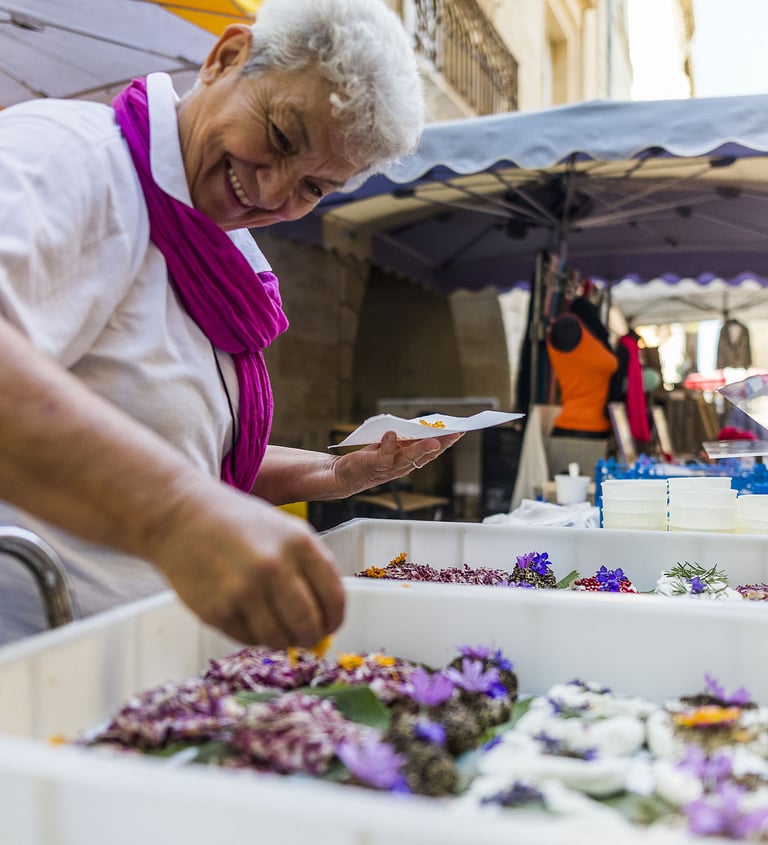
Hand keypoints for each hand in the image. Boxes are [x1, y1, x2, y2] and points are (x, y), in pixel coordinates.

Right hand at [148, 482, 344, 648]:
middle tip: (308, 639)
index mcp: (299, 543)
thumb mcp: (285, 529)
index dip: (335, 618)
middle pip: (308, 624)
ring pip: (278, 638)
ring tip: (278, 630)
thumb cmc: (237, 521)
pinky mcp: (217, 610)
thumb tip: (328, 613)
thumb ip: (309, 566)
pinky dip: (254, 636)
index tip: (331, 625)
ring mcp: (244, 591)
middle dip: (312, 637)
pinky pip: (247, 639)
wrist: (182, 516)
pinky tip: (249, 618)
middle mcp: (275, 567)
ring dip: (283, 641)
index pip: (333, 596)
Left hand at [334, 430, 463, 496]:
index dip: (446, 442)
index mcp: (409, 460)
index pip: (432, 451)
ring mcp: (389, 467)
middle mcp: (402, 466)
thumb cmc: (369, 459)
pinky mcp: (374, 465)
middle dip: (441, 444)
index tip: (460, 431)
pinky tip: (391, 434)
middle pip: (425, 455)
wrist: (344, 475)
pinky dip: (387, 445)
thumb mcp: (391, 446)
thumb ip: (404, 439)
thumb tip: (419, 425)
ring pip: (409, 458)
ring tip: (431, 439)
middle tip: (455, 433)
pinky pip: (383, 455)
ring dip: (420, 448)